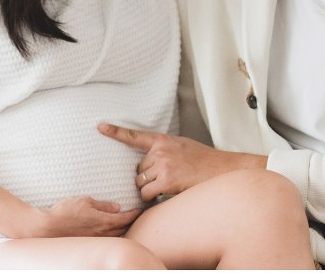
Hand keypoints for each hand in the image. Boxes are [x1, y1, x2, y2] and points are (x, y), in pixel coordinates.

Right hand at [34, 195, 141, 237]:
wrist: (47, 228)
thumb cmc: (64, 211)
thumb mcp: (85, 201)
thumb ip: (103, 205)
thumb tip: (117, 207)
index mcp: (103, 221)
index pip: (125, 219)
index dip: (134, 214)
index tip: (140, 209)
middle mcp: (102, 233)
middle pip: (123, 229)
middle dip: (130, 222)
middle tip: (135, 215)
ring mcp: (95, 240)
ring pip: (115, 236)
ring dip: (122, 230)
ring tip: (125, 223)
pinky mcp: (88, 243)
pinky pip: (105, 240)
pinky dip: (112, 235)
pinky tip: (110, 231)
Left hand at [98, 123, 266, 201]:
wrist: (224, 170)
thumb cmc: (205, 162)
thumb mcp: (184, 147)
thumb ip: (165, 150)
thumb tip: (149, 162)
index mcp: (164, 140)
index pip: (135, 136)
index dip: (116, 132)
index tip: (100, 126)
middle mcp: (161, 150)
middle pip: (138, 169)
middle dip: (147, 178)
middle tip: (167, 180)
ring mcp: (163, 164)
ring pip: (140, 183)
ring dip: (150, 189)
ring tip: (170, 187)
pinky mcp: (166, 180)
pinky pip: (146, 194)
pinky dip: (152, 198)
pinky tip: (168, 194)